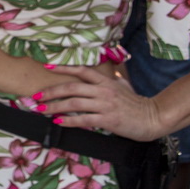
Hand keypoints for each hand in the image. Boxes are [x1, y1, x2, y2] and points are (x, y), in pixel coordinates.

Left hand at [41, 64, 165, 141]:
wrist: (153, 118)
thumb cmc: (137, 103)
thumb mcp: (124, 86)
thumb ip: (113, 79)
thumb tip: (110, 71)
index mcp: (106, 82)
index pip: (82, 71)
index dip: (64, 68)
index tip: (47, 67)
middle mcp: (104, 91)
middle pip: (72, 87)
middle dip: (51, 92)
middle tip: (36, 97)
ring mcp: (105, 105)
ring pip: (74, 103)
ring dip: (55, 107)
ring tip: (41, 109)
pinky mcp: (107, 120)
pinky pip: (83, 120)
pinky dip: (68, 120)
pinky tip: (58, 122)